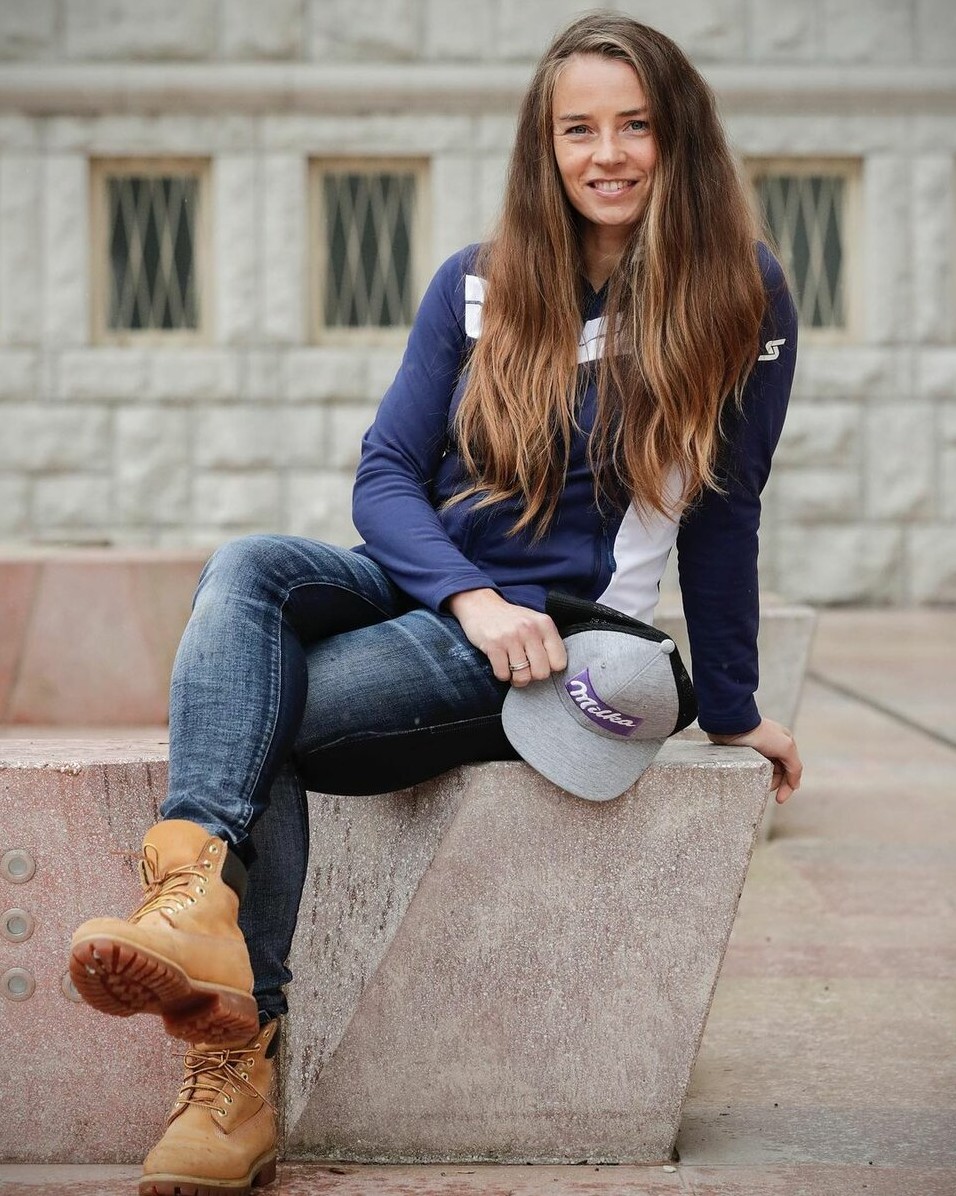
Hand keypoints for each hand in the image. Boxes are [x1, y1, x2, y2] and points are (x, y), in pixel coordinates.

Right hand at [447, 588, 566, 686]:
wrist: (481, 605)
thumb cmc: (511, 619)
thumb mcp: (534, 622)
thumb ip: (547, 641)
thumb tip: (555, 670)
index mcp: (545, 624)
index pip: (560, 662)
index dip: (549, 668)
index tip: (540, 663)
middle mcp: (530, 629)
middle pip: (542, 673)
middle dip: (532, 676)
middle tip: (525, 669)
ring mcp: (511, 637)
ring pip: (522, 677)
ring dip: (516, 678)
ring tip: (512, 668)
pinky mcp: (493, 645)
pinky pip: (503, 674)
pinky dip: (502, 674)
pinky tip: (501, 664)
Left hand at [707, 716, 801, 802]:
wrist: (734, 727)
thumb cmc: (761, 734)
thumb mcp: (786, 748)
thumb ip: (795, 767)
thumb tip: (795, 785)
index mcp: (785, 743)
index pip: (791, 770)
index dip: (788, 786)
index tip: (780, 800)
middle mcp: (773, 746)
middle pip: (779, 773)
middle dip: (775, 783)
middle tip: (766, 789)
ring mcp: (759, 750)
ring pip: (766, 772)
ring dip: (764, 780)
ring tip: (757, 783)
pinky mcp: (745, 754)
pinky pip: (753, 770)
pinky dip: (755, 777)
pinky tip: (751, 780)